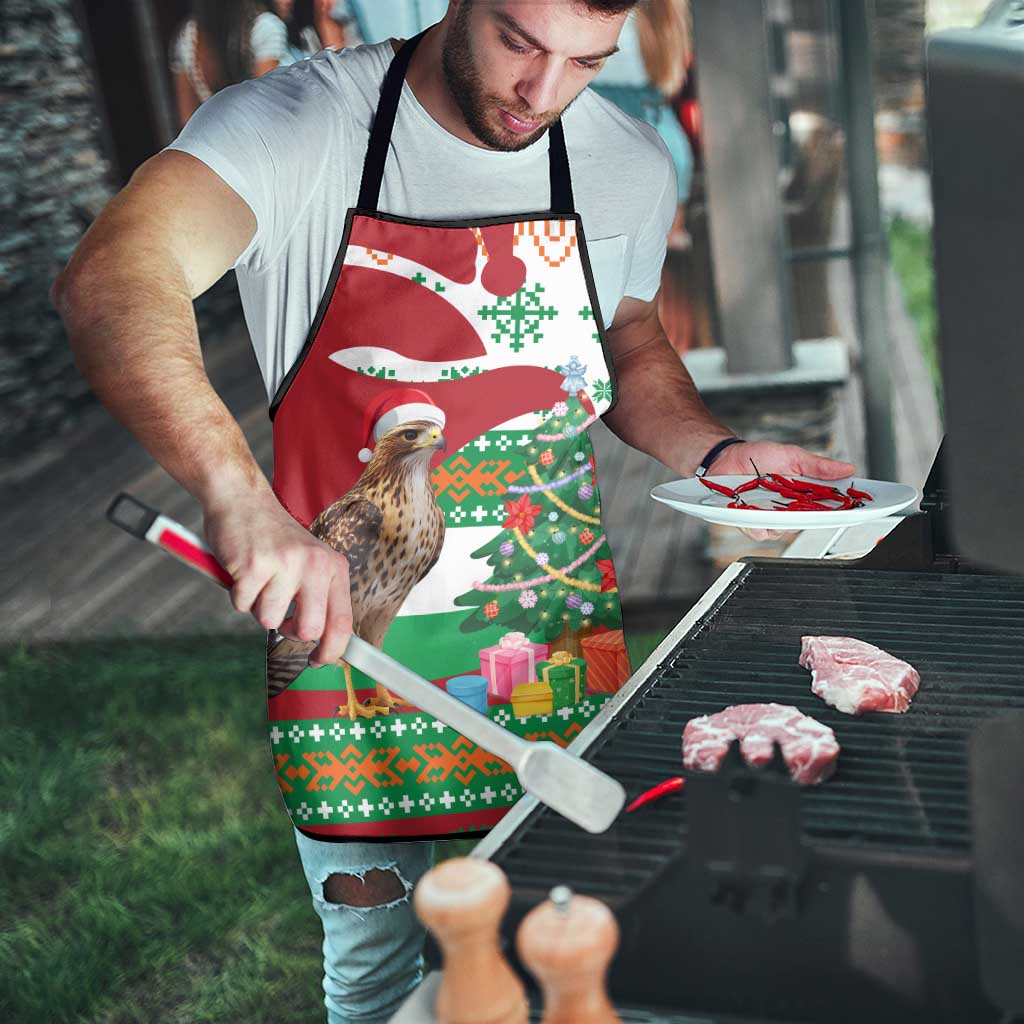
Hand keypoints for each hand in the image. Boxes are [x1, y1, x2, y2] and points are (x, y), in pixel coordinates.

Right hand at [202, 489, 353, 667]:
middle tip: (280, 615)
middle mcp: (315, 565)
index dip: (332, 651)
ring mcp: (285, 564)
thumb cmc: (274, 538)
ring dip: (258, 607)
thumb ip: (319, 597)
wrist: (242, 499)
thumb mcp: (309, 562)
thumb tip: (323, 644)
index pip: (343, 622)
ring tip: (259, 580)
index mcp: (333, 566)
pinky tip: (242, 571)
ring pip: (269, 621)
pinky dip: (238, 595)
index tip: (318, 661)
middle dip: (289, 632)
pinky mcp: (254, 565)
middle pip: (309, 630)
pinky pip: (242, 605)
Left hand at [709, 440, 856, 541]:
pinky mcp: (750, 523)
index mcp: (803, 495)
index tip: (858, 508)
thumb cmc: (758, 457)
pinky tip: (755, 512)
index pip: (829, 507)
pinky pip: (759, 532)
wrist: (726, 457)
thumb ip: (818, 466)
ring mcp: (770, 518)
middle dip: (813, 517)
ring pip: (784, 531)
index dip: (844, 510)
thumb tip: (848, 468)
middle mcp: (789, 510)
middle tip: (814, 506)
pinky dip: (758, 524)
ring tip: (775, 504)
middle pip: (809, 523)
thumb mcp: (792, 456)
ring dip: (781, 519)